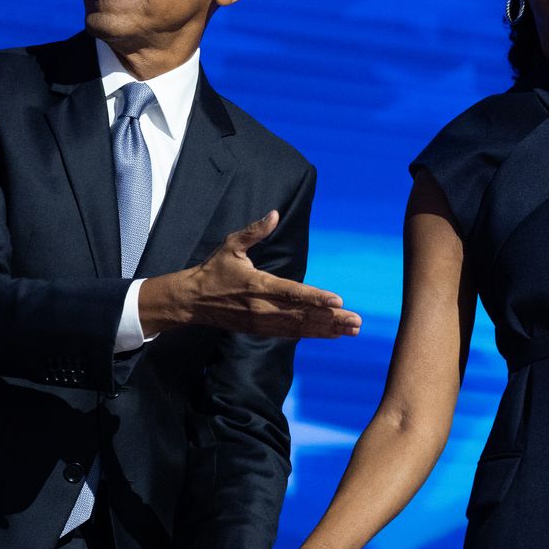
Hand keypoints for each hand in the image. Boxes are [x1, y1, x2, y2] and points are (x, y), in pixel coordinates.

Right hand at [139, 212, 362, 337]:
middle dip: (331, 319)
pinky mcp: (260, 330)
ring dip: (327, 329)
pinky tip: (332, 334)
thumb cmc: (213, 269)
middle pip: (302, 314)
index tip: (338, 301)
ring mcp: (262, 322)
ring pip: (299, 327)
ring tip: (352, 330)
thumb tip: (274, 214)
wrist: (191, 301)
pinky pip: (290, 333)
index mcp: (257, 285)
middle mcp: (262, 307)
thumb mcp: (231, 245)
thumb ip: (254, 231)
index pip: (292, 292)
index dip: (316, 297)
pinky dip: (312, 334)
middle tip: (357, 321)